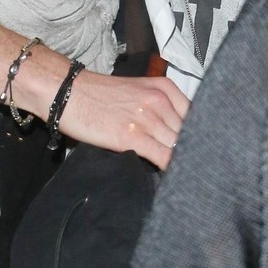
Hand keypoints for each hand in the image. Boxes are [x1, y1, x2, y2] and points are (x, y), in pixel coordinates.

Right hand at [59, 72, 188, 169]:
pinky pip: (164, 157)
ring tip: (185, 176)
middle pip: (190, 133)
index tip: (200, 150)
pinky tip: (171, 179)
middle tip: (195, 167)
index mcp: (163, 87)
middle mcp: (159, 100)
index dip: (201, 136)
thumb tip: (176, 135)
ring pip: (180, 146)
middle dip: (193, 150)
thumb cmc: (98, 94)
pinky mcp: (132, 136)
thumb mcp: (136, 91)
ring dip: (184, 162)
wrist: (66, 91)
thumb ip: (159, 107)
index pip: (197, 116)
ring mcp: (147, 118)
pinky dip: (171, 170)